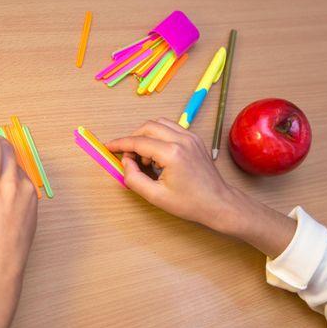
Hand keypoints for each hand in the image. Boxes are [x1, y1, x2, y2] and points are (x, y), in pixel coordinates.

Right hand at [107, 118, 235, 231]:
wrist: (218, 203)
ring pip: (159, 124)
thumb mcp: (155, 196)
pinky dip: (159, 137)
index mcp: (172, 153)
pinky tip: (159, 156)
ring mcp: (191, 137)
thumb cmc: (190, 203)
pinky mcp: (195, 139)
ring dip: (146, 136)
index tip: (109, 146)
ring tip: (146, 159)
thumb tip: (126, 163)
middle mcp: (182, 140)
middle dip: (133, 139)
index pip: (138, 141)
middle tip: (129, 158)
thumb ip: (134, 178)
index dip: (120, 144)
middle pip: (148, 127)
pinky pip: (171, 128)